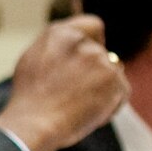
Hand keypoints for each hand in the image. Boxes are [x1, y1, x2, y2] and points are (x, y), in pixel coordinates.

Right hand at [0, 16, 126, 150]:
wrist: (34, 124)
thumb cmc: (30, 99)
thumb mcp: (34, 60)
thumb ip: (57, 47)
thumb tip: (78, 44)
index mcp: (60, 33)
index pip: (93, 26)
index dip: (96, 41)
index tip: (91, 58)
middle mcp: (82, 42)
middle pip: (103, 55)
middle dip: (95, 73)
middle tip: (75, 96)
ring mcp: (100, 59)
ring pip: (112, 74)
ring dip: (103, 89)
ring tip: (79, 107)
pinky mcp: (113, 79)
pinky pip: (121, 91)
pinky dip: (111, 104)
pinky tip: (91, 114)